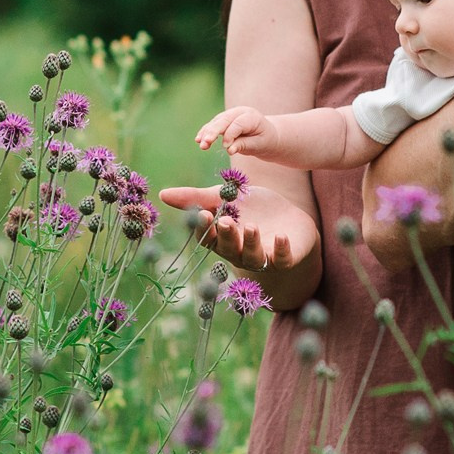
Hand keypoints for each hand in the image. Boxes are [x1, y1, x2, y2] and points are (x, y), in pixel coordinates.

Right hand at [159, 183, 317, 273]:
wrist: (291, 219)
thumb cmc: (255, 209)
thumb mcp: (228, 198)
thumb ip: (198, 197)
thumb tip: (162, 194)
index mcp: (222, 237)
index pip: (208, 236)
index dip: (204, 227)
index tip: (202, 213)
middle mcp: (238, 252)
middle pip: (228, 248)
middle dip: (226, 235)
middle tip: (225, 220)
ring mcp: (262, 257)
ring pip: (252, 256)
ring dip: (250, 242)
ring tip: (251, 226)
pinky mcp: (284, 259)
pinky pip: (281, 259)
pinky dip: (280, 250)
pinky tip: (281, 237)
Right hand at [195, 105, 279, 157]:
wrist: (267, 135)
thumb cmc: (264, 140)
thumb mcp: (259, 144)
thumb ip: (244, 145)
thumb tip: (229, 149)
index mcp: (251, 116)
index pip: (238, 124)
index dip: (230, 135)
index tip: (226, 147)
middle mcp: (239, 112)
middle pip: (224, 120)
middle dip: (213, 132)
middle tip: (205, 143)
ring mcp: (230, 115)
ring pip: (216, 122)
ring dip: (207, 133)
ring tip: (200, 144)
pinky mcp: (223, 121)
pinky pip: (212, 125)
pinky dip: (205, 132)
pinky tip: (198, 139)